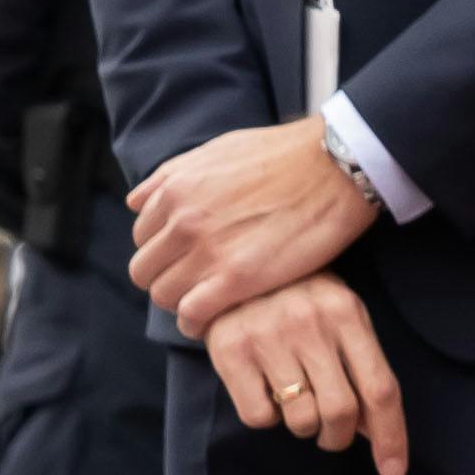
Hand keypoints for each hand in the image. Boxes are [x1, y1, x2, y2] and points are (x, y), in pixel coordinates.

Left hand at [130, 117, 376, 336]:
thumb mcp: (216, 150)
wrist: (335, 167)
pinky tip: (213, 322)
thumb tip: (139, 201)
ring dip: (182, 303)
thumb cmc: (284, 155)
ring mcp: (205, 252)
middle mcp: (181, 221)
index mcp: (174, 190)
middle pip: (145, 271)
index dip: (164, 252)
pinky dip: (195, 324)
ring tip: (208, 304)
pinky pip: (191, 315)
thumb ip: (173, 176)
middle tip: (196, 284)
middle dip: (166, 279)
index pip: (142, 238)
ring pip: (163, 296)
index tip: (186, 261)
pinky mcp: (235, 279)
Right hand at [207, 276, 407, 474]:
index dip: (391, 437)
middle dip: (339, 437)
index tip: (392, 472)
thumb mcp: (340, 318)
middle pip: (342, 411)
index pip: (380, 388)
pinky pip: (259, 416)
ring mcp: (268, 334)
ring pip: (301, 419)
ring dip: (303, 427)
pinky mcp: (230, 349)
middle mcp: (310, 322)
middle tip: (331, 434)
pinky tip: (264, 390)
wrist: (232, 266)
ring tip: (295, 401)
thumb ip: (362, 367)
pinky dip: (267, 417)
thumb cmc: (298, 298)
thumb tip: (374, 432)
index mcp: (347, 313)